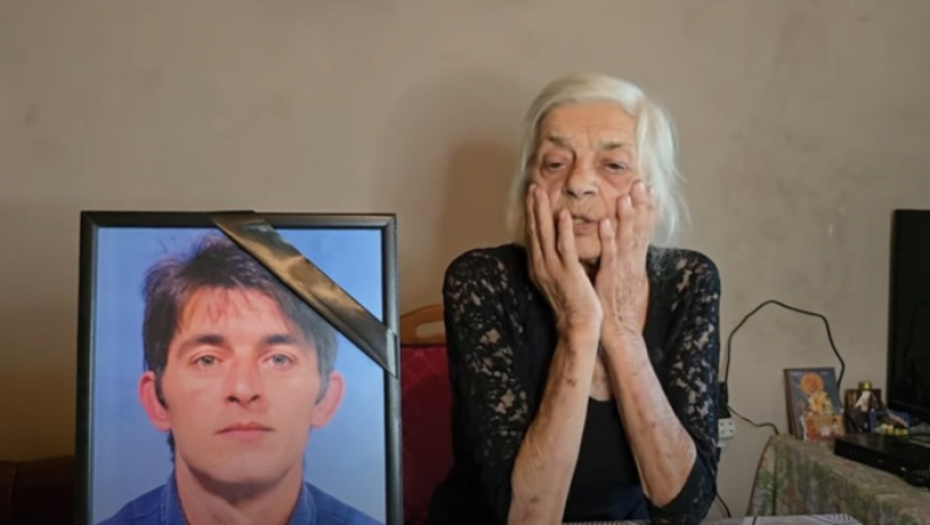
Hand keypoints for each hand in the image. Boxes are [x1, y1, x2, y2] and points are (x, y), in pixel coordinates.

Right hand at [526, 184, 601, 339]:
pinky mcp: (569, 273)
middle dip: (533, 207)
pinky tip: (562, 213)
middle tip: (532, 186)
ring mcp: (553, 269)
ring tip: (541, 192)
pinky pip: (565, 247)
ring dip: (542, 211)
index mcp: (539, 266)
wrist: (577, 326)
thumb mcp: (558, 279)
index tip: (531, 196)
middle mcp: (541, 265)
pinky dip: (563, 229)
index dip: (531, 213)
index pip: (533, 234)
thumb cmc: (572, 304)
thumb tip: (557, 245)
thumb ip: (555, 261)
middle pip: (535, 230)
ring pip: (545, 234)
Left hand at [595, 180, 655, 338]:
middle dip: (642, 206)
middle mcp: (633, 262)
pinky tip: (605, 222)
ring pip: (626, 239)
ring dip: (627, 217)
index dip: (648, 209)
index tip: (649, 189)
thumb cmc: (622, 307)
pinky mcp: (609, 278)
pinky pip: (609, 256)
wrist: (620, 333)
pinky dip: (608, 238)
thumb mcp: (631, 279)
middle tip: (642, 183)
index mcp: (637, 261)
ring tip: (626, 196)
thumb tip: (630, 245)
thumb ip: (630, 260)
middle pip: (640, 230)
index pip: (645, 230)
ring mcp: (622, 270)